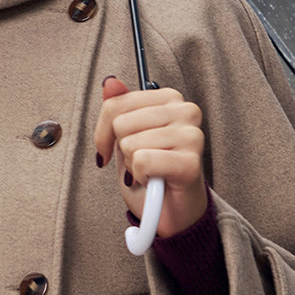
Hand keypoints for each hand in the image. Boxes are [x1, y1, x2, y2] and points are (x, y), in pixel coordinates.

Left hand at [93, 77, 208, 237]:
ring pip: (131, 144)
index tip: (108, 150)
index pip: (116, 103)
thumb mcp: (126, 138)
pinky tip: (156, 180)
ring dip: (133, 166)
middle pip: (121, 123)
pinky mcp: (191, 162)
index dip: (103, 133)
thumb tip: (110, 81)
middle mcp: (186, 111)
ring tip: (150, 172)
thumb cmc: (151, 173)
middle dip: (121, 151)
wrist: (173, 212)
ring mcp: (191, 135)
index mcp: (170, 99)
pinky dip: (142, 177)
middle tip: (139, 164)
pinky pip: (143, 161)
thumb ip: (119, 108)